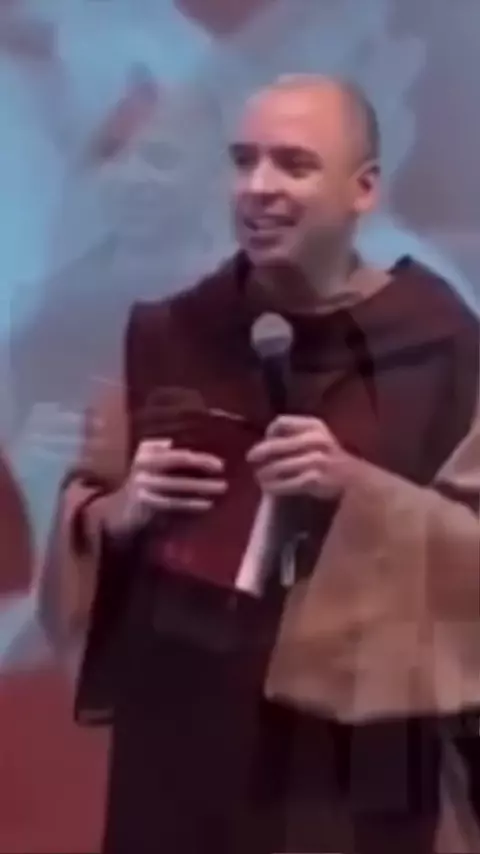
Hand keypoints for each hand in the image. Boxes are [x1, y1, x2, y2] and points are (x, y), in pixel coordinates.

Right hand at [104, 439, 226, 535]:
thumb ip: (157, 448)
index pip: (179, 456)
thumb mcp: (143, 459)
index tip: (221, 466)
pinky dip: (190, 508)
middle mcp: (143, 471)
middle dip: (202, 475)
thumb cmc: (140, 482)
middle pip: (178, 472)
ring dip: (199, 493)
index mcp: (146, 456)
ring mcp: (143, 491)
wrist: (118, 512)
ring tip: (218, 494)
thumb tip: (171, 442)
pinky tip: (206, 507)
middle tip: (224, 483)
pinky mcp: (145, 509)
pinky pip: (172, 507)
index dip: (201, 459)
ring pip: (175, 491)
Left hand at [246, 415, 354, 500]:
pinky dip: (274, 486)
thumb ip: (294, 434)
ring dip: (264, 473)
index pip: (281, 422)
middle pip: (276, 445)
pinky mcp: (314, 479)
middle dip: (260, 452)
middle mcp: (315, 440)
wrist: (354, 478)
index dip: (269, 432)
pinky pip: (287, 482)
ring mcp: (316, 460)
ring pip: (279, 466)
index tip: (266, 440)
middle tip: (250, 459)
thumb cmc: (329, 456)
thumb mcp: (316, 436)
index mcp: (314, 425)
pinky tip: (268, 488)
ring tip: (258, 477)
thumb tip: (265, 442)